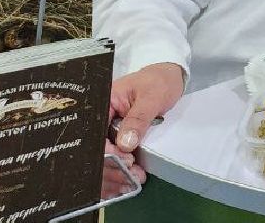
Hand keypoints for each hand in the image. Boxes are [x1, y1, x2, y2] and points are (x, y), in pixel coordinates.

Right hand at [104, 62, 183, 197]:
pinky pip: (109, 161)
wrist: (168, 77)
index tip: (127, 161)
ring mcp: (105, 131)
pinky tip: (123, 186)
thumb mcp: (152, 96)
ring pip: (100, 161)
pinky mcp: (114, 140)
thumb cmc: (159, 81)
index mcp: (103, 104)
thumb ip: (138, 118)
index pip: (96, 135)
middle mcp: (99, 120)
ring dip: (114, 176)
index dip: (109, 152)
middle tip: (132, 177)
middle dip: (112, 168)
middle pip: (96, 152)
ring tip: (132, 183)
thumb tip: (125, 145)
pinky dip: (115, 176)